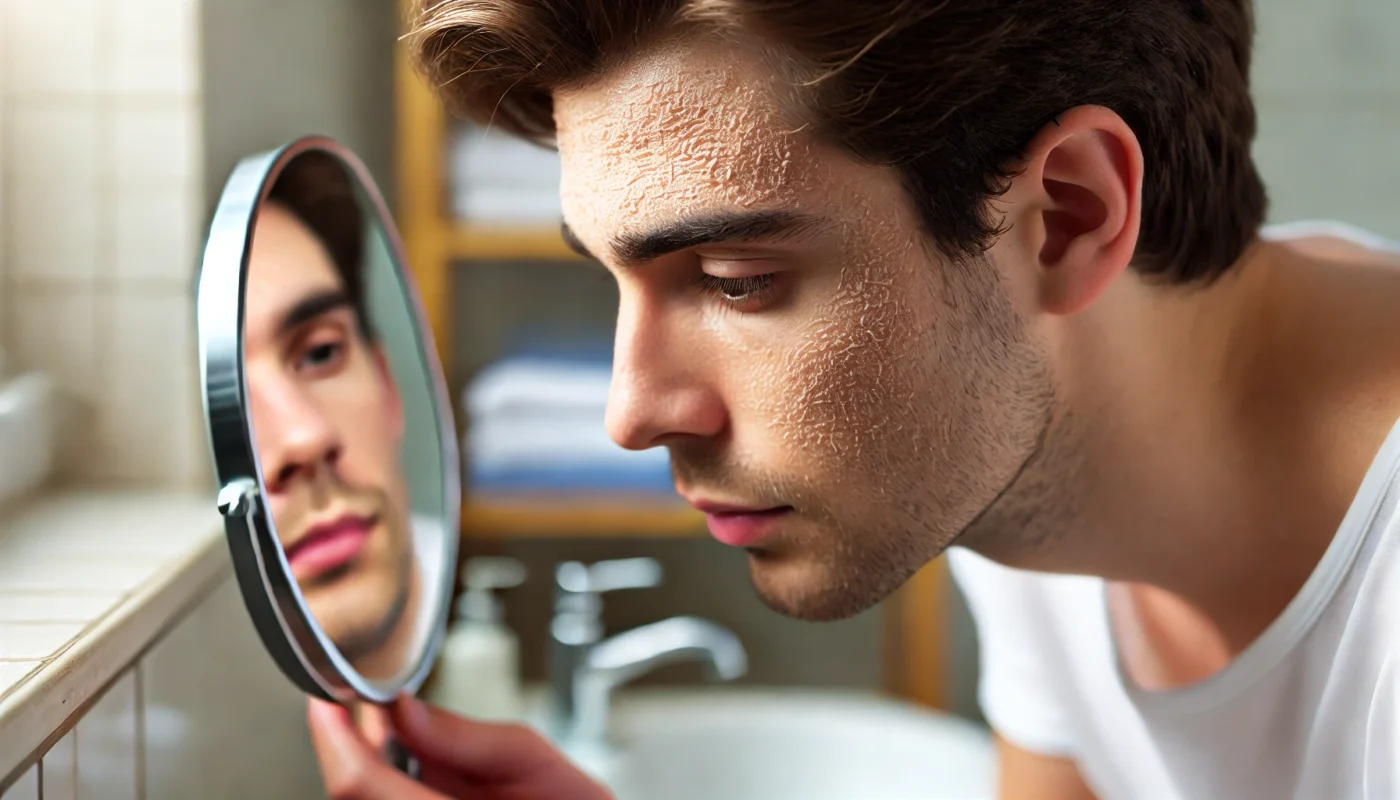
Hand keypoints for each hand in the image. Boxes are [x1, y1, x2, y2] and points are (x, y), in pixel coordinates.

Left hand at [307, 695, 614, 799]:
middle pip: (352, 795)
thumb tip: (405, 710)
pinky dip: (389, 784)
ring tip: (403, 736)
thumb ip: (464, 737)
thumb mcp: (535, 762)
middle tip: (363, 704)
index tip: (324, 698)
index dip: (331, 736)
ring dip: (371, 768)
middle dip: (351, 745)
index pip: (357, 784)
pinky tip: (418, 767)